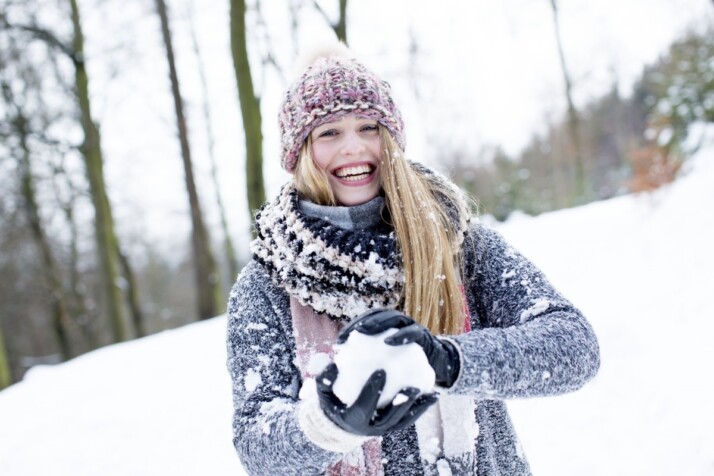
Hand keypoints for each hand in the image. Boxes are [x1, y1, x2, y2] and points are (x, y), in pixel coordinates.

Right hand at [315, 363, 437, 436]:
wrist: (340, 423)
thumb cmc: (332, 401)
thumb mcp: (323, 391)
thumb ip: (324, 378)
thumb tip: (329, 362)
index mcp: (354, 418)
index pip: (364, 406)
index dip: (373, 390)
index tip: (381, 371)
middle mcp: (370, 428)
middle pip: (388, 418)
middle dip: (400, 403)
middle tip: (410, 386)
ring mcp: (383, 429)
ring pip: (402, 420)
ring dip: (414, 407)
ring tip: (424, 391)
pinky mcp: (394, 426)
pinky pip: (410, 418)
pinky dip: (421, 408)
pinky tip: (433, 394)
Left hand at [338, 309, 460, 387]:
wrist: (436, 370)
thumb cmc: (405, 372)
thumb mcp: (386, 368)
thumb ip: (369, 365)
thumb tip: (342, 373)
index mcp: (387, 329)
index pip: (366, 321)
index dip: (352, 327)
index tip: (339, 341)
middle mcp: (398, 323)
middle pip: (378, 316)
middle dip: (362, 323)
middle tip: (349, 335)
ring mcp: (411, 327)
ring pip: (393, 318)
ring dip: (379, 323)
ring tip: (365, 331)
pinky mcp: (424, 335)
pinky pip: (413, 332)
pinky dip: (401, 334)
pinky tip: (389, 342)